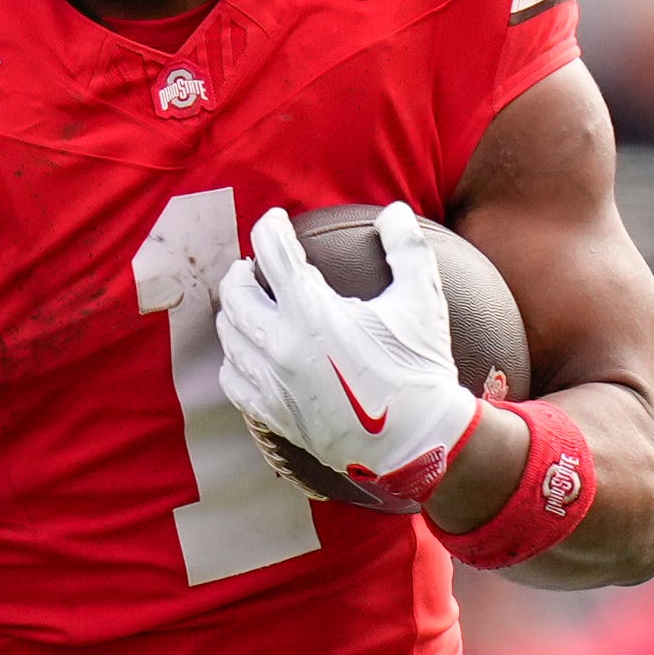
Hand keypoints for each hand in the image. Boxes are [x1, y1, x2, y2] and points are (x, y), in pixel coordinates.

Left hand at [215, 203, 481, 505]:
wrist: (417, 442)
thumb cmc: (421, 369)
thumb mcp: (424, 300)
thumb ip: (407, 248)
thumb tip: (395, 211)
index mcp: (311, 311)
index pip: (272, 251)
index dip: (271, 226)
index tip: (277, 222)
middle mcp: (281, 344)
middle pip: (235, 293)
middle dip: (242, 272)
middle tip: (255, 268)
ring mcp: (272, 382)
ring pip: (229, 335)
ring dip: (234, 312)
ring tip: (249, 305)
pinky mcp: (273, 413)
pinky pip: (234, 380)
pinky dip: (235, 359)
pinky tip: (248, 353)